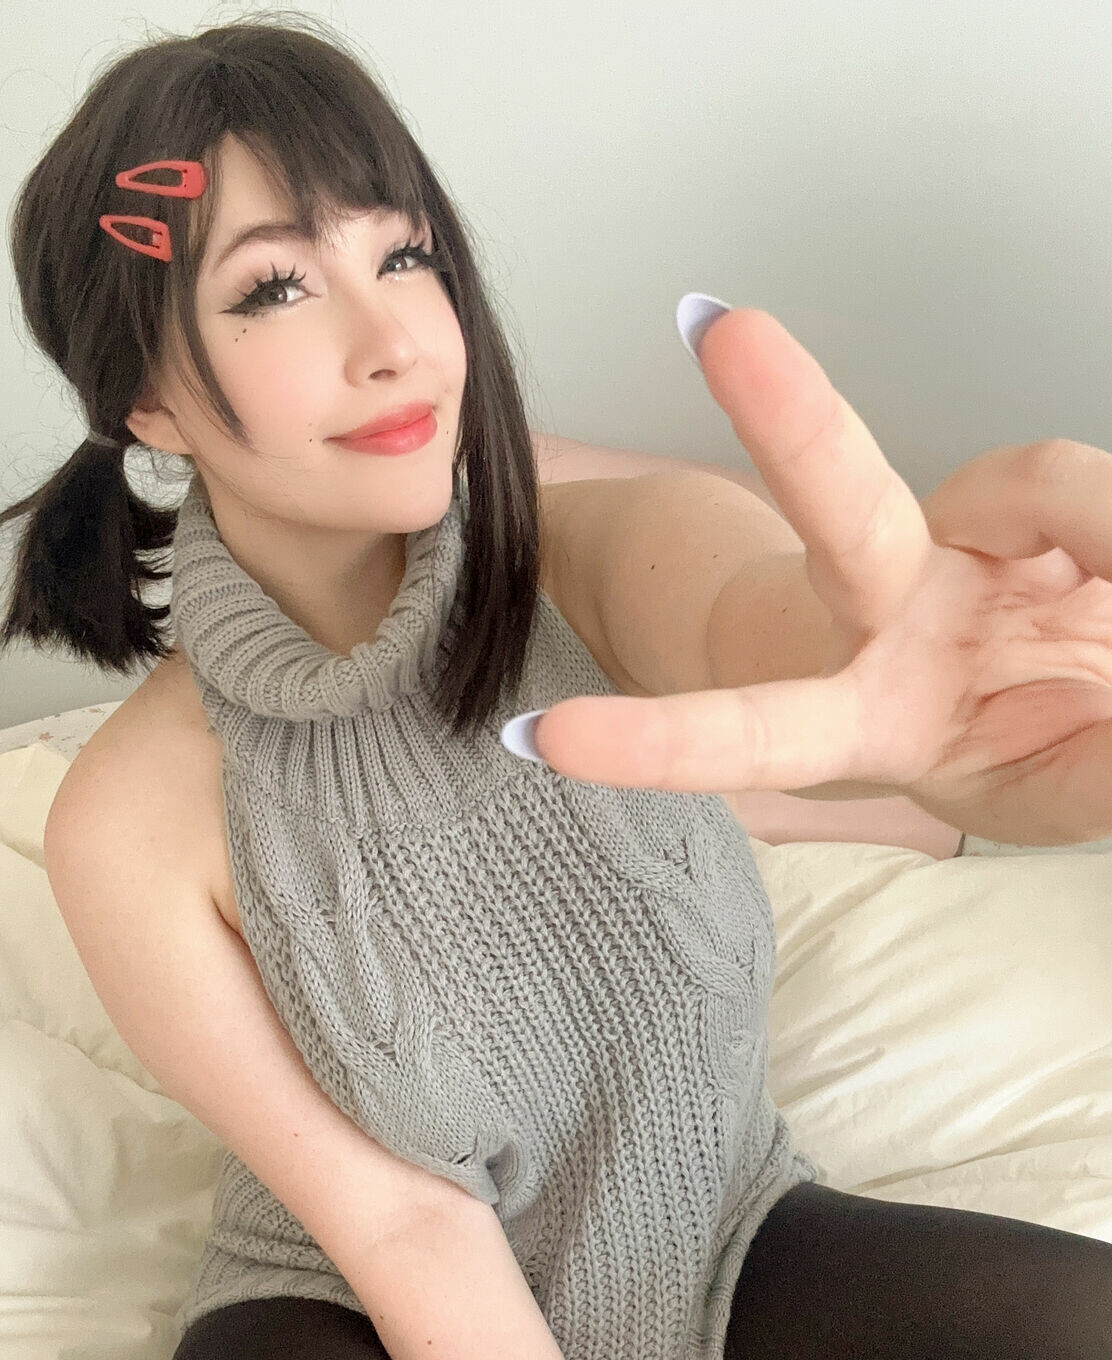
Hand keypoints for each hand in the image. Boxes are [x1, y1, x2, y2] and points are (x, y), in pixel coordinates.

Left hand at [523, 308, 1111, 846]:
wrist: (1066, 682)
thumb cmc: (1020, 738)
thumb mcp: (1047, 788)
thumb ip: (1088, 781)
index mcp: (861, 719)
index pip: (754, 732)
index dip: (658, 742)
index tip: (542, 739)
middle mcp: (890, 619)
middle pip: (844, 510)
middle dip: (793, 423)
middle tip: (726, 333)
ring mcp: (953, 547)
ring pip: (1038, 482)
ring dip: (1107, 527)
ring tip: (1105, 587)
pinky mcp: (1021, 499)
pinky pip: (1076, 485)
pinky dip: (1105, 524)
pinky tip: (1099, 569)